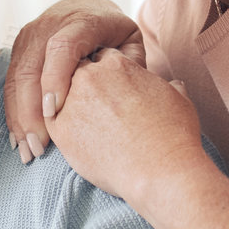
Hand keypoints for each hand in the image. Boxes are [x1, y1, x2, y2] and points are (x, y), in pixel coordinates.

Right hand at [5, 0, 143, 161]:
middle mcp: (49, 25)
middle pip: (32, 68)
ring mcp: (29, 37)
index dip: (55, 78)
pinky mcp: (18, 50)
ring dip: (19, 117)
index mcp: (81, 21)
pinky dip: (13, 113)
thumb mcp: (129, 42)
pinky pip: (10, 84)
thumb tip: (117, 93)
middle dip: (31, 111)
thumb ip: (128, 65)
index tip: (55, 112)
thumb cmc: (113, 33)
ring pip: (16, 79)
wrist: (87, 8)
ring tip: (28, 151)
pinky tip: (19, 138)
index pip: (62, 46)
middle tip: (40, 147)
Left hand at [44, 48, 207, 206]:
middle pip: (75, 72)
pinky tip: (77, 139)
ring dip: (67, 106)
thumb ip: (169, 86)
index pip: (100, 58)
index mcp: (117, 63)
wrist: (159, 170)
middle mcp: (90, 77)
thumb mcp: (178, 99)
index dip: (104, 74)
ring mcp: (72, 102)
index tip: (110, 91)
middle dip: (82, 86)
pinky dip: (60, 127)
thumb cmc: (174, 136)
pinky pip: (50, 122)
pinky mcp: (61, 130)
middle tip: (94, 108)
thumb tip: (174, 84)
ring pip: (59, 96)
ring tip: (87, 127)